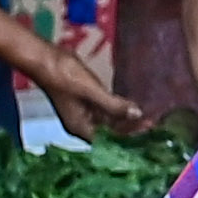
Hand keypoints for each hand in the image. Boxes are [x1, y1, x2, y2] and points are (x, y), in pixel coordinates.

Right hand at [26, 35, 165, 140]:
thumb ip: (113, 104)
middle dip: (131, 128)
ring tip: (147, 116)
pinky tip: (131, 105)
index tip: (149, 129)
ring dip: (126, 118)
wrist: (43, 57)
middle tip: (154, 122)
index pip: (111, 140)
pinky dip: (118, 109)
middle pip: (110, 133)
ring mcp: (82, 113)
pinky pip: (104, 109)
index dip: (130, 136)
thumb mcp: (91, 90)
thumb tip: (137, 114)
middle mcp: (82, 125)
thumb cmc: (64, 74)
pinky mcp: (84, 101)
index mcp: (81, 128)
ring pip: (109, 121)